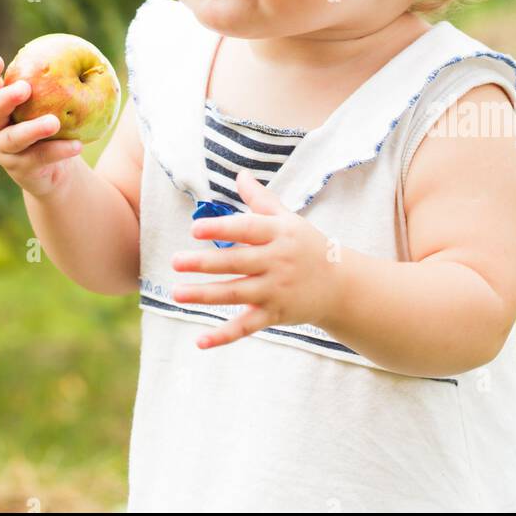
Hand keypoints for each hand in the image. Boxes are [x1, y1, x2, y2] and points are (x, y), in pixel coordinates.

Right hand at [0, 53, 80, 199]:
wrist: (55, 169)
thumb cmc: (51, 124)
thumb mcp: (50, 102)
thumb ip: (58, 83)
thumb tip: (91, 57)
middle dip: (5, 99)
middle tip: (24, 88)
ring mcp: (4, 151)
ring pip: (14, 139)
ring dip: (33, 129)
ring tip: (54, 123)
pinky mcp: (21, 169)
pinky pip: (40, 157)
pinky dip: (58, 150)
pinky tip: (77, 145)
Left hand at [170, 170, 340, 349]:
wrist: (340, 285)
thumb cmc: (307, 246)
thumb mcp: (288, 219)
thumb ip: (261, 200)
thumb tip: (240, 175)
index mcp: (278, 234)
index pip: (247, 229)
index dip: (221, 229)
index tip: (195, 228)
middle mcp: (277, 262)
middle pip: (237, 262)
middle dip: (204, 263)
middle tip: (175, 261)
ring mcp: (276, 290)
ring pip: (236, 293)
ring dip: (205, 295)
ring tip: (177, 293)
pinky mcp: (275, 314)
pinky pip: (246, 326)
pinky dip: (224, 335)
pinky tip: (200, 340)